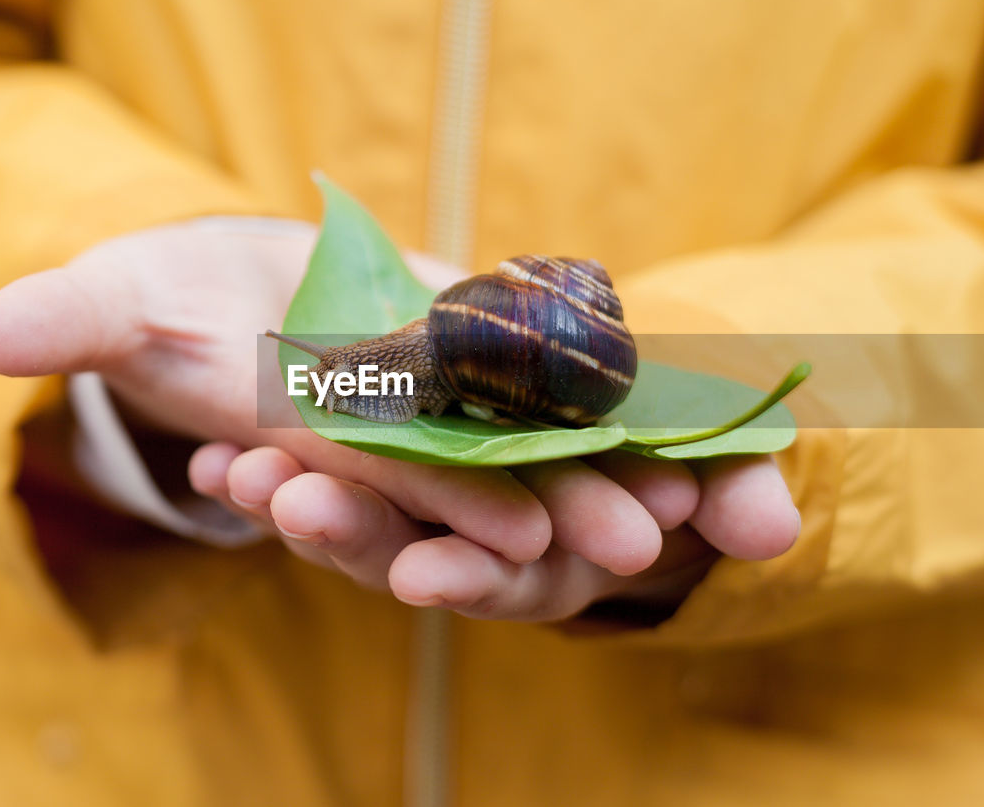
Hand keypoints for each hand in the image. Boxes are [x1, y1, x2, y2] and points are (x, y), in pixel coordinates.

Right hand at [0, 218, 799, 622]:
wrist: (254, 276)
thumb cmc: (187, 294)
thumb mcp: (131, 295)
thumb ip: (84, 316)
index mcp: (322, 439)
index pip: (369, 492)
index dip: (412, 524)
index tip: (471, 556)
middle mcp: (412, 440)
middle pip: (491, 496)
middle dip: (558, 525)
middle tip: (642, 545)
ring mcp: (475, 406)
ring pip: (569, 464)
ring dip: (640, 485)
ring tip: (724, 508)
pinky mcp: (524, 360)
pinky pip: (609, 397)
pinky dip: (675, 419)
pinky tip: (745, 453)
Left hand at [189, 441, 797, 622]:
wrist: (614, 410)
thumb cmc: (666, 437)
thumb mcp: (710, 451)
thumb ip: (736, 484)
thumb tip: (777, 533)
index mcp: (552, 548)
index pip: (512, 573)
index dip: (475, 572)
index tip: (425, 573)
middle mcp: (480, 541)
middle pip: (411, 548)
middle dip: (353, 533)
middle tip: (291, 501)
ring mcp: (427, 508)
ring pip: (355, 514)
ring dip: (293, 495)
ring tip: (237, 471)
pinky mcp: (385, 470)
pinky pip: (317, 475)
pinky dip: (264, 471)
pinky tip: (207, 457)